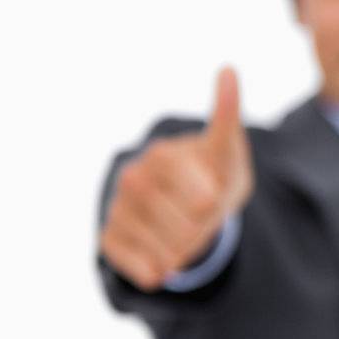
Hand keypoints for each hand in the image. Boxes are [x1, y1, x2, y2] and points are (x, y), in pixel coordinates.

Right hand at [99, 66, 253, 290]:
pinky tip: (163, 268)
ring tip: (188, 241)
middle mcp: (133, 176)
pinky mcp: (109, 235)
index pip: (192, 190)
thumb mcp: (229, 152)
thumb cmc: (215, 175)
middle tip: (203, 222)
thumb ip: (227, 119)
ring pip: (154, 244)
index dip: (207, 201)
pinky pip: (129, 260)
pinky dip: (149, 268)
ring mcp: (118, 206)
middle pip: (176, 222)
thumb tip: (228, 70)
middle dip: (199, 229)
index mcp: (163, 154)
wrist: (194, 208)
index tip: (213, 198)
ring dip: (180, 252)